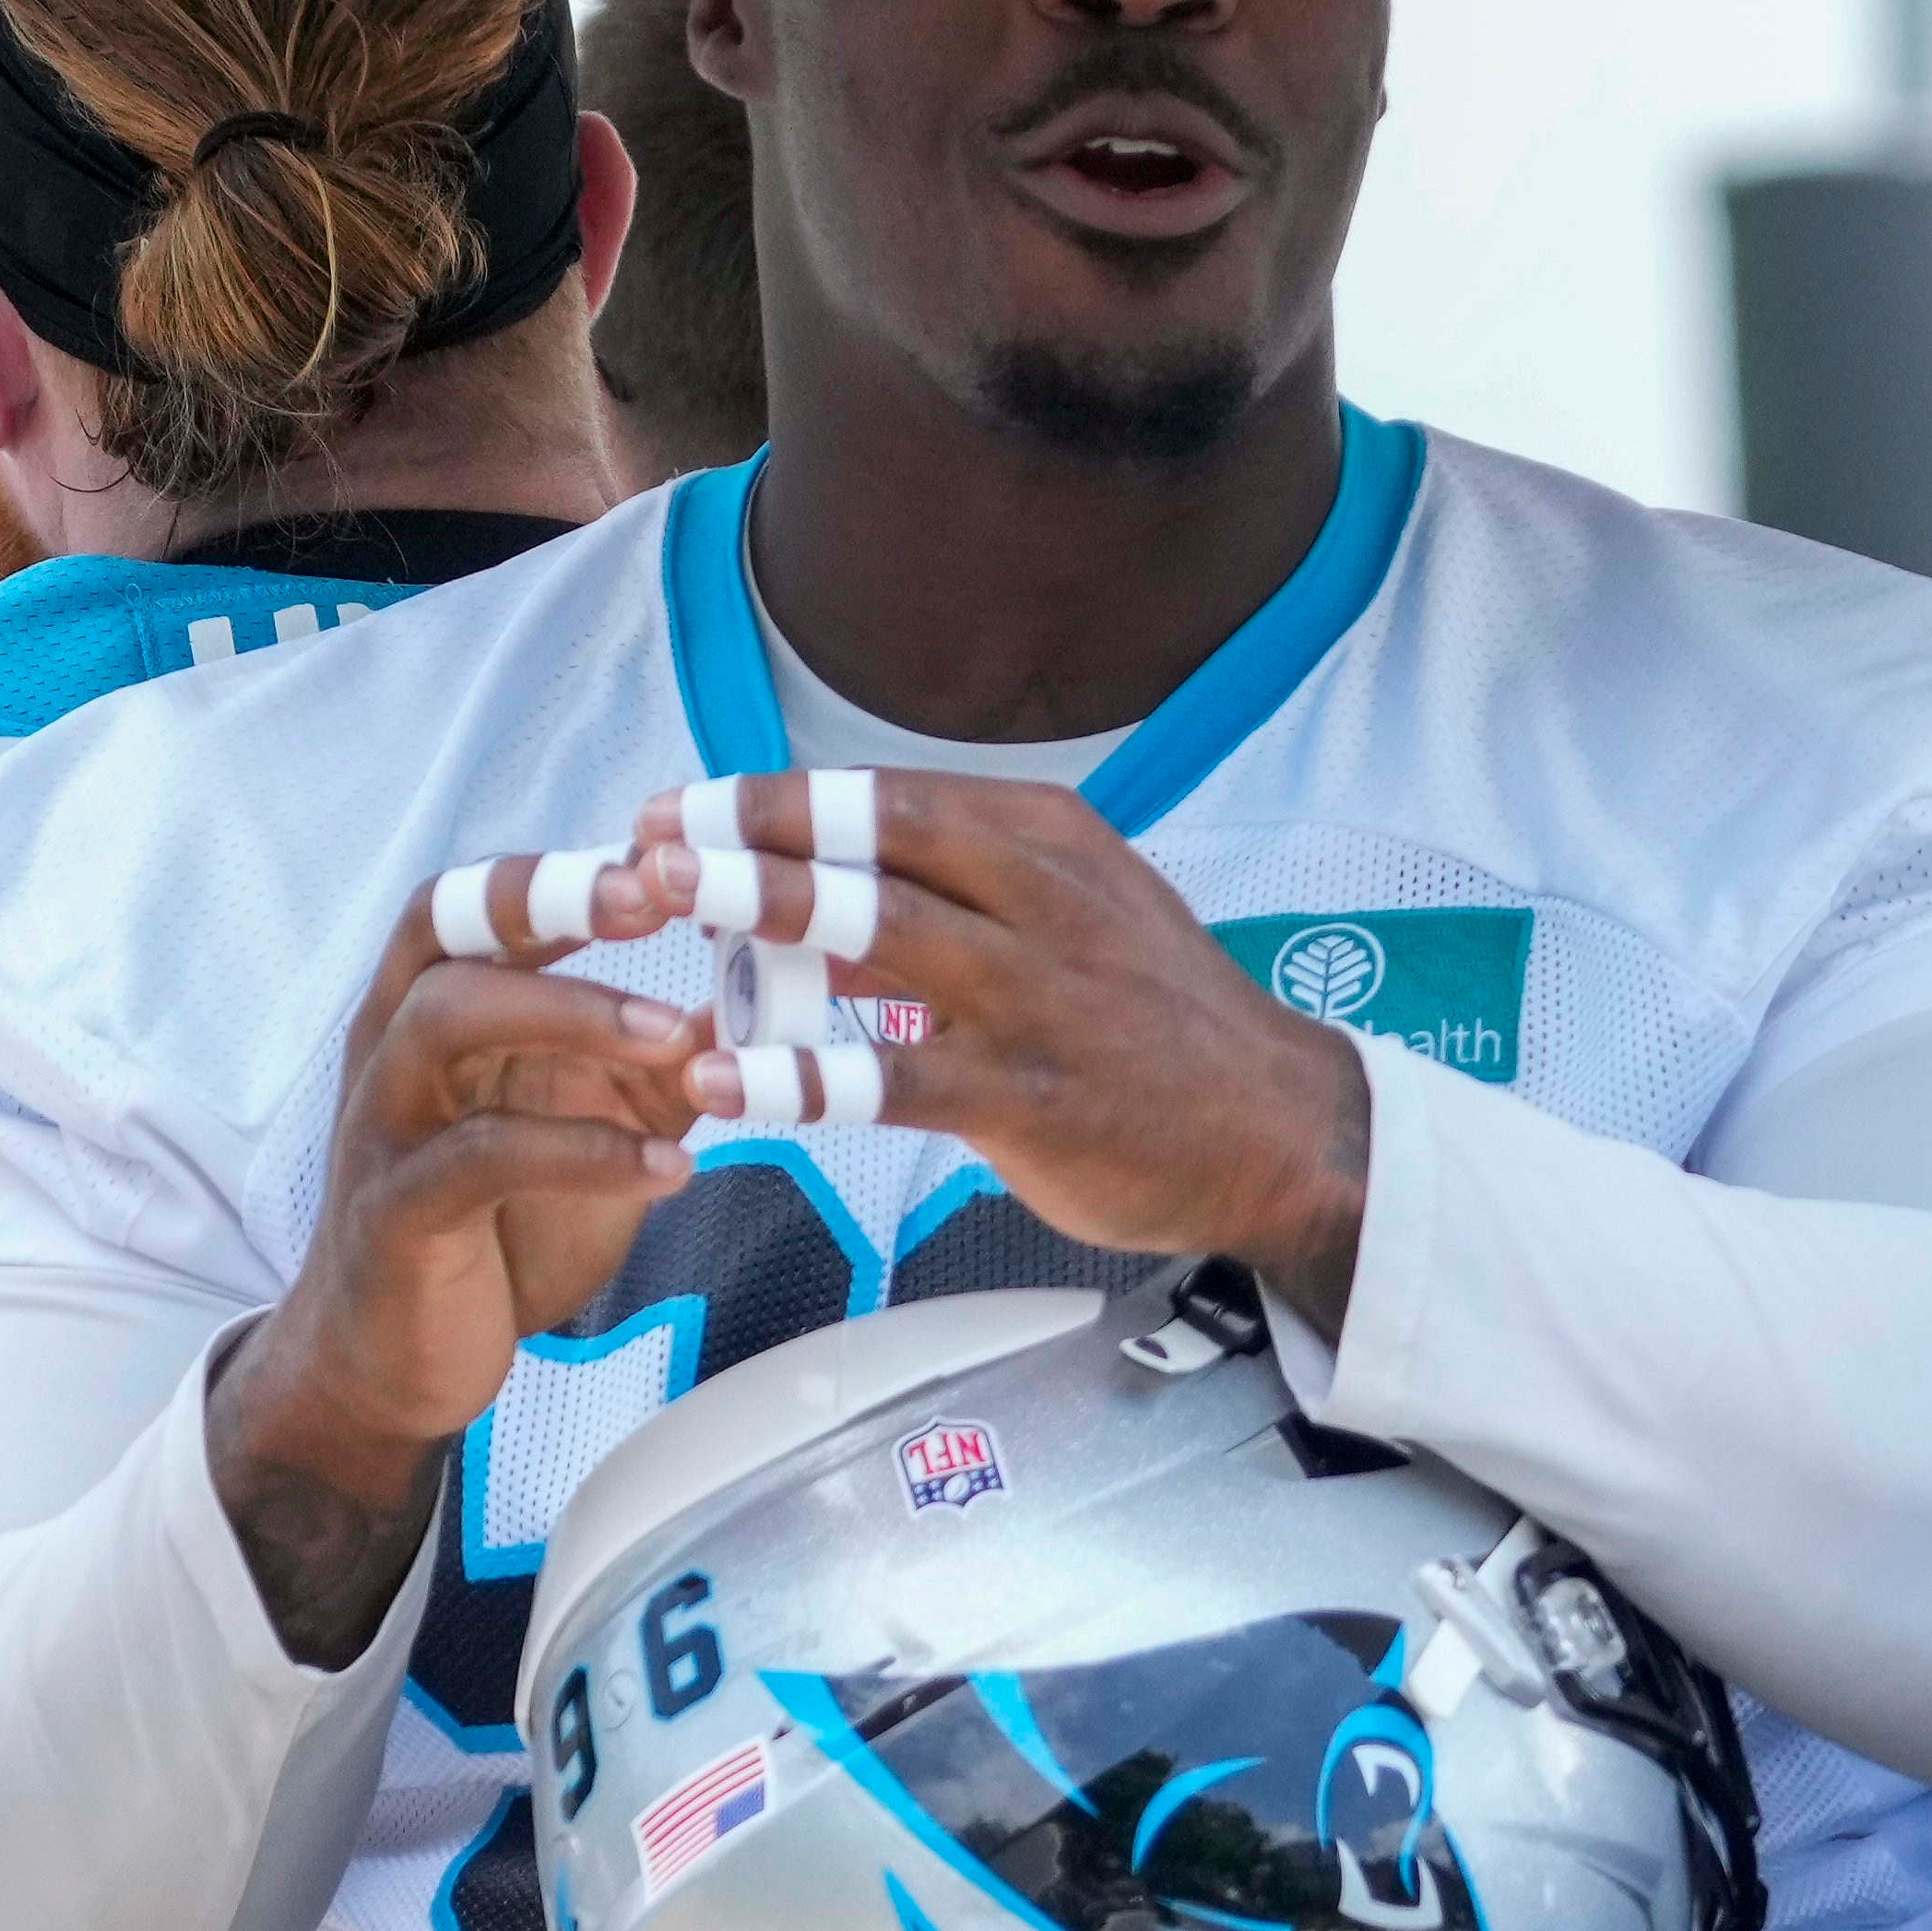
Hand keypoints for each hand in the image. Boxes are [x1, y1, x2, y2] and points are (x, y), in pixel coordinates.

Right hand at [207, 852, 706, 1662]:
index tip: (668, 850)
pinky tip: (673, 1170)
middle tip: (663, 896)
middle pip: (447, 931)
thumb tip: (754, 1005)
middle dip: (554, 900)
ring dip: (570, 1015)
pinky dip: (581, 1153)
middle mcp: (392, 1047)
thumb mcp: (595, 1131)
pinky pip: (478, 1157)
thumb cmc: (499, 1226)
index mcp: (434, 1010)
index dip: (567, 867)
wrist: (397, 1362)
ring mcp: (385, 1126)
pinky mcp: (395, 1213)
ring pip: (444, 1022)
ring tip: (677, 1038)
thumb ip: (656, 1070)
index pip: (481, 900)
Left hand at [626, 776, 1378, 1313]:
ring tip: (668, 907)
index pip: (891, 798)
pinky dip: (802, 1079)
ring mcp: (1038, 998)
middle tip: (647, 839)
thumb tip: (819, 899)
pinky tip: (723, 1085)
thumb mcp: (1079, 921)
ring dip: (767, 911)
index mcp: (1049, 845)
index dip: (775, 799)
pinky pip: (897, 1081)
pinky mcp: (1030, 1097)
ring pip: (885, 933)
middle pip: (880, 840)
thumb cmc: (1165, 1027)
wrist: (1284, 1132)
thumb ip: (957, 902)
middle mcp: (1042, 902)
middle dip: (754, 831)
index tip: (680, 808)